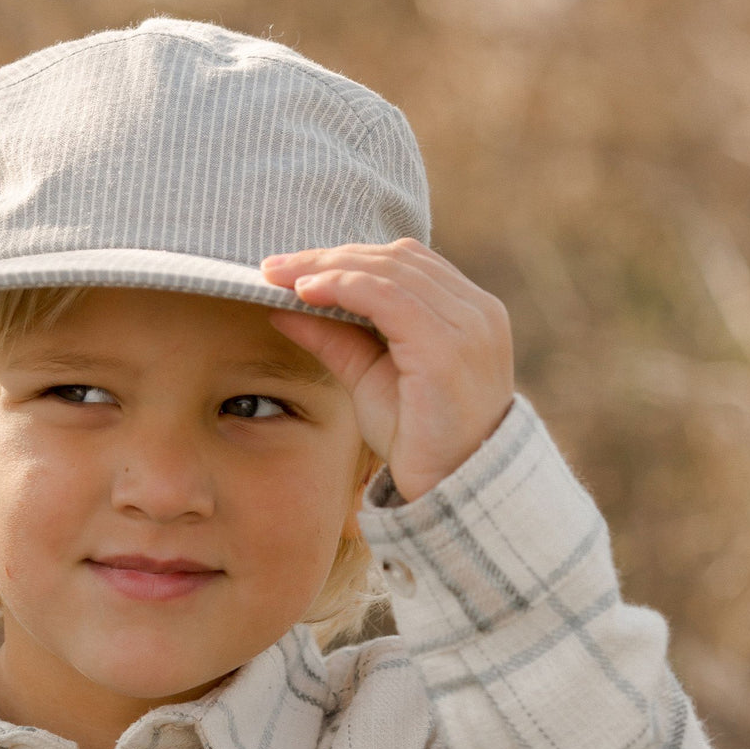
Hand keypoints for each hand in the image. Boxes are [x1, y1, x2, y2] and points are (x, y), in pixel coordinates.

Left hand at [259, 239, 514, 501]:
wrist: (450, 492)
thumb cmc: (417, 442)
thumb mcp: (369, 379)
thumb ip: (336, 338)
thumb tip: (283, 307)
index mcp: (468, 313)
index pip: (405, 264)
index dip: (348, 258)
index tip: (292, 269)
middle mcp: (477, 311)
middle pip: (396, 259)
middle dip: (330, 256)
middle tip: (272, 267)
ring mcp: (467, 327)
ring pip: (388, 271)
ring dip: (327, 267)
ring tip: (279, 276)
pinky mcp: (445, 348)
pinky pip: (386, 297)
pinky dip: (341, 287)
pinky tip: (304, 292)